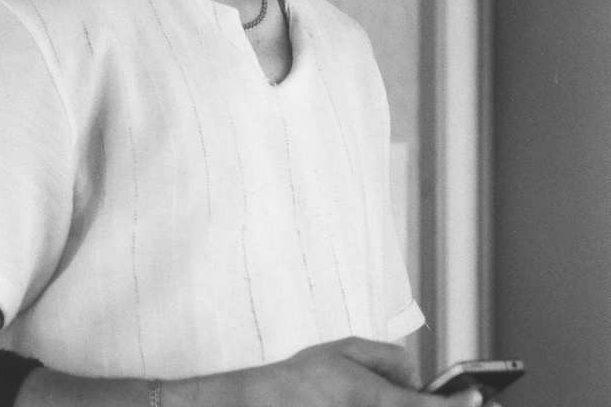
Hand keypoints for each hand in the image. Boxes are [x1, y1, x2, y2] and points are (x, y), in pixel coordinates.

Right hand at [243, 337, 485, 406]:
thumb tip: (415, 374)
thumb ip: (387, 358)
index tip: (480, 397)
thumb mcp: (348, 349)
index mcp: (376, 399)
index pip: (428, 406)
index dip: (459, 405)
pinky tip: (412, 404)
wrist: (270, 403)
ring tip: (451, 404)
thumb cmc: (306, 377)